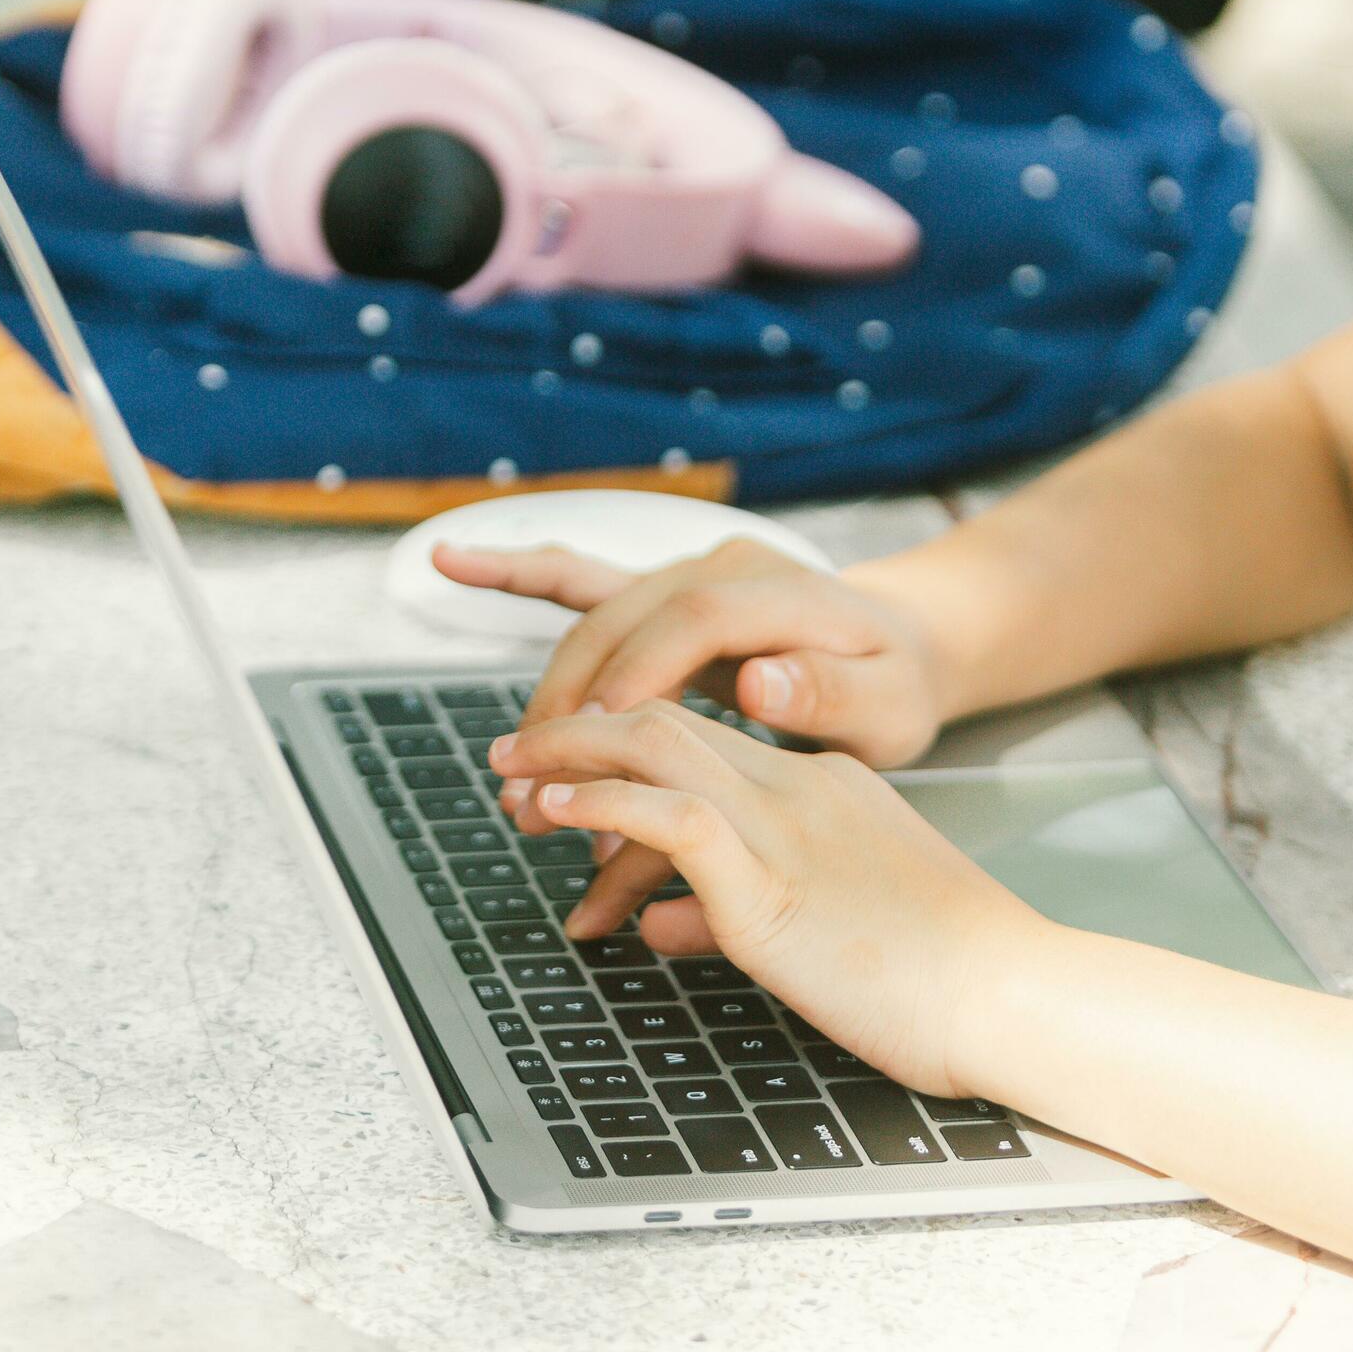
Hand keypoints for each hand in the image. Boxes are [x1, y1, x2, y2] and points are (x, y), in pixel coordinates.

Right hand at [430, 536, 952, 763]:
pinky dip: (517, 575)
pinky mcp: (658, 596)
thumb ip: (830, 695)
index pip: (693, 620)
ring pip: (593, 621)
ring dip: (548, 695)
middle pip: (626, 621)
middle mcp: (719, 566)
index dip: (642, 677)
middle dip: (573, 704)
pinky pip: (579, 582)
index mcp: (777, 588)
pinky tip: (452, 564)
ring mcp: (681, 573)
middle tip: (536, 787)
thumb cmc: (893, 687)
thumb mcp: (888, 705)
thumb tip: (762, 682)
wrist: (900, 647)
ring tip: (514, 774)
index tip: (603, 743)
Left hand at [485, 700, 1046, 1098]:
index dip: (623, 754)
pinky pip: (670, 817)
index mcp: (826, 789)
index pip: (705, 749)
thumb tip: (652, 925)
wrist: (1013, 997)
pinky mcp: (772, 885)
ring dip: (569, 754)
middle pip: (669, 721)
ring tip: (512, 775)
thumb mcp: (827, 933)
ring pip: (658, 745)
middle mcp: (801, 788)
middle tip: (512, 754)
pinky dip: (603, 802)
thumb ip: (735, 915)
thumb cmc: (938, 981)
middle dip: (578, 732)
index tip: (567, 774)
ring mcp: (787, 829)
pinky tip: (557, 809)